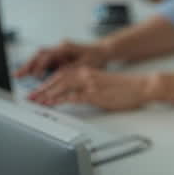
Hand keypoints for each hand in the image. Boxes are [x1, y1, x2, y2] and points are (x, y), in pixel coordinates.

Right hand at [15, 39, 108, 78]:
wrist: (103, 51)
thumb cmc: (96, 57)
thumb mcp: (83, 66)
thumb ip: (68, 70)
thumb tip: (55, 77)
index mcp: (65, 48)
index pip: (48, 56)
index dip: (41, 66)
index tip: (36, 75)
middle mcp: (60, 47)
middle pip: (39, 54)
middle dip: (28, 65)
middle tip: (17, 75)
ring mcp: (58, 51)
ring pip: (39, 57)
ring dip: (30, 66)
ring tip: (19, 75)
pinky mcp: (58, 56)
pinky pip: (44, 61)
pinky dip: (36, 67)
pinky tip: (30, 74)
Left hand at [26, 65, 158, 111]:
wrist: (143, 86)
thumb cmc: (127, 86)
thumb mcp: (104, 82)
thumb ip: (89, 86)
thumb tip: (77, 94)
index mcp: (89, 71)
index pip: (62, 74)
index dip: (47, 81)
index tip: (38, 89)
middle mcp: (87, 75)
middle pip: (58, 79)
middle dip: (42, 88)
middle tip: (30, 96)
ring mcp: (90, 84)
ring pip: (62, 86)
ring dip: (46, 94)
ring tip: (35, 101)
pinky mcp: (95, 95)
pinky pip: (73, 97)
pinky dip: (59, 100)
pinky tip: (52, 104)